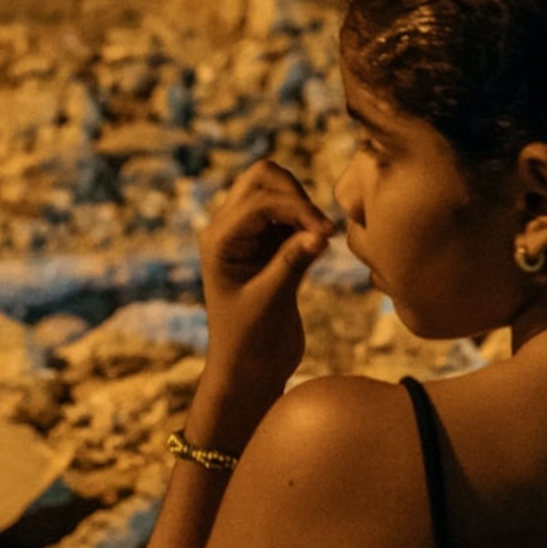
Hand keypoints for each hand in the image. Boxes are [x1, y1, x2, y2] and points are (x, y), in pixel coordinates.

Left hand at [192, 161, 336, 440]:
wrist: (248, 370)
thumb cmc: (250, 342)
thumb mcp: (271, 302)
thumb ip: (292, 263)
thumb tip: (322, 232)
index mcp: (219, 240)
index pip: (260, 201)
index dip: (297, 209)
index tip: (327, 233)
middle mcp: (229, 230)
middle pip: (263, 177)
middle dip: (296, 195)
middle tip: (321, 230)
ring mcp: (248, 235)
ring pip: (276, 188)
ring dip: (302, 204)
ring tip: (320, 238)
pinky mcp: (268, 244)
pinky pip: (289, 212)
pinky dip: (307, 218)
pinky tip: (319, 244)